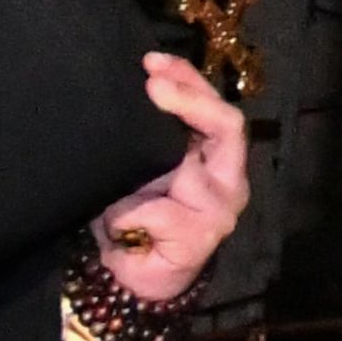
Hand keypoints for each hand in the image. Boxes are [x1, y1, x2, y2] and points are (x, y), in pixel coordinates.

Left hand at [90, 52, 253, 307]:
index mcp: (218, 156)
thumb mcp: (143, 168)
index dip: (189, 79)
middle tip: (151, 83)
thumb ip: (148, 137)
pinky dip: (127, 213)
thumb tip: (127, 88)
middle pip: (227, 125)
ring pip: (188, 169)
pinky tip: (113, 220)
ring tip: (112, 172)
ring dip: (142, 168)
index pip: (215, 106)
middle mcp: (229, 179)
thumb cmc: (136, 216)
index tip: (151, 62)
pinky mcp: (201, 238)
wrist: (134, 278)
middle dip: (189, 99)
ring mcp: (221, 209)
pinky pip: (158, 211)